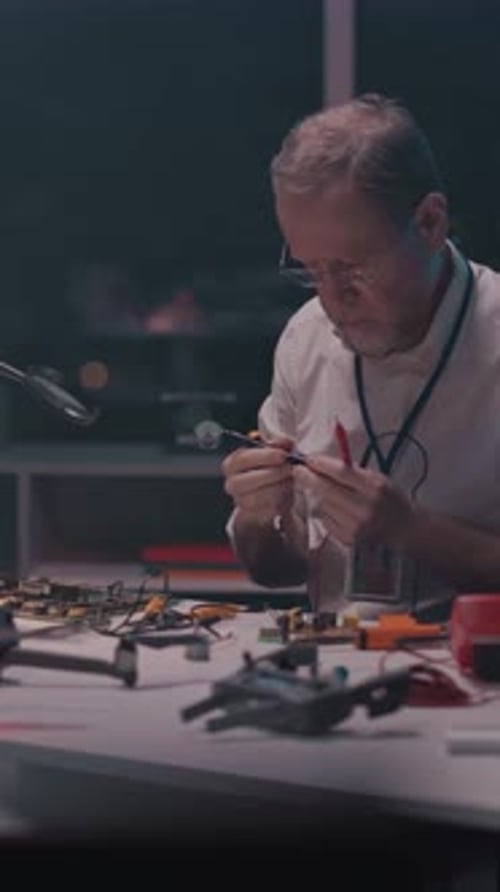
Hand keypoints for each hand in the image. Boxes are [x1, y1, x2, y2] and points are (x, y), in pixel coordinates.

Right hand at [222, 437, 295, 523]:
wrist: (265, 495)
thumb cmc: (267, 469)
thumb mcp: (272, 453)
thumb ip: (279, 445)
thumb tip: (286, 442)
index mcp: (232, 464)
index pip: (244, 458)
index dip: (265, 456)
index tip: (283, 455)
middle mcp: (232, 483)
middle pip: (252, 479)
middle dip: (275, 473)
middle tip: (290, 469)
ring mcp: (240, 501)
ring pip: (262, 496)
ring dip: (280, 487)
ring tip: (289, 481)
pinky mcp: (252, 515)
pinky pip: (269, 509)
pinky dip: (282, 501)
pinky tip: (287, 494)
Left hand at [293, 454, 416, 548]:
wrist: (405, 530)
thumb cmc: (389, 499)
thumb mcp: (378, 479)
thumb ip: (353, 472)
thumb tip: (322, 462)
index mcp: (375, 488)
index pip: (341, 473)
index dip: (321, 464)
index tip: (308, 459)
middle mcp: (365, 508)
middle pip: (327, 490)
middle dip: (309, 478)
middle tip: (298, 471)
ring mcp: (356, 527)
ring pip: (323, 505)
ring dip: (320, 497)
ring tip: (331, 494)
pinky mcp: (349, 539)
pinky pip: (326, 520)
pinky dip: (327, 513)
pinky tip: (338, 511)